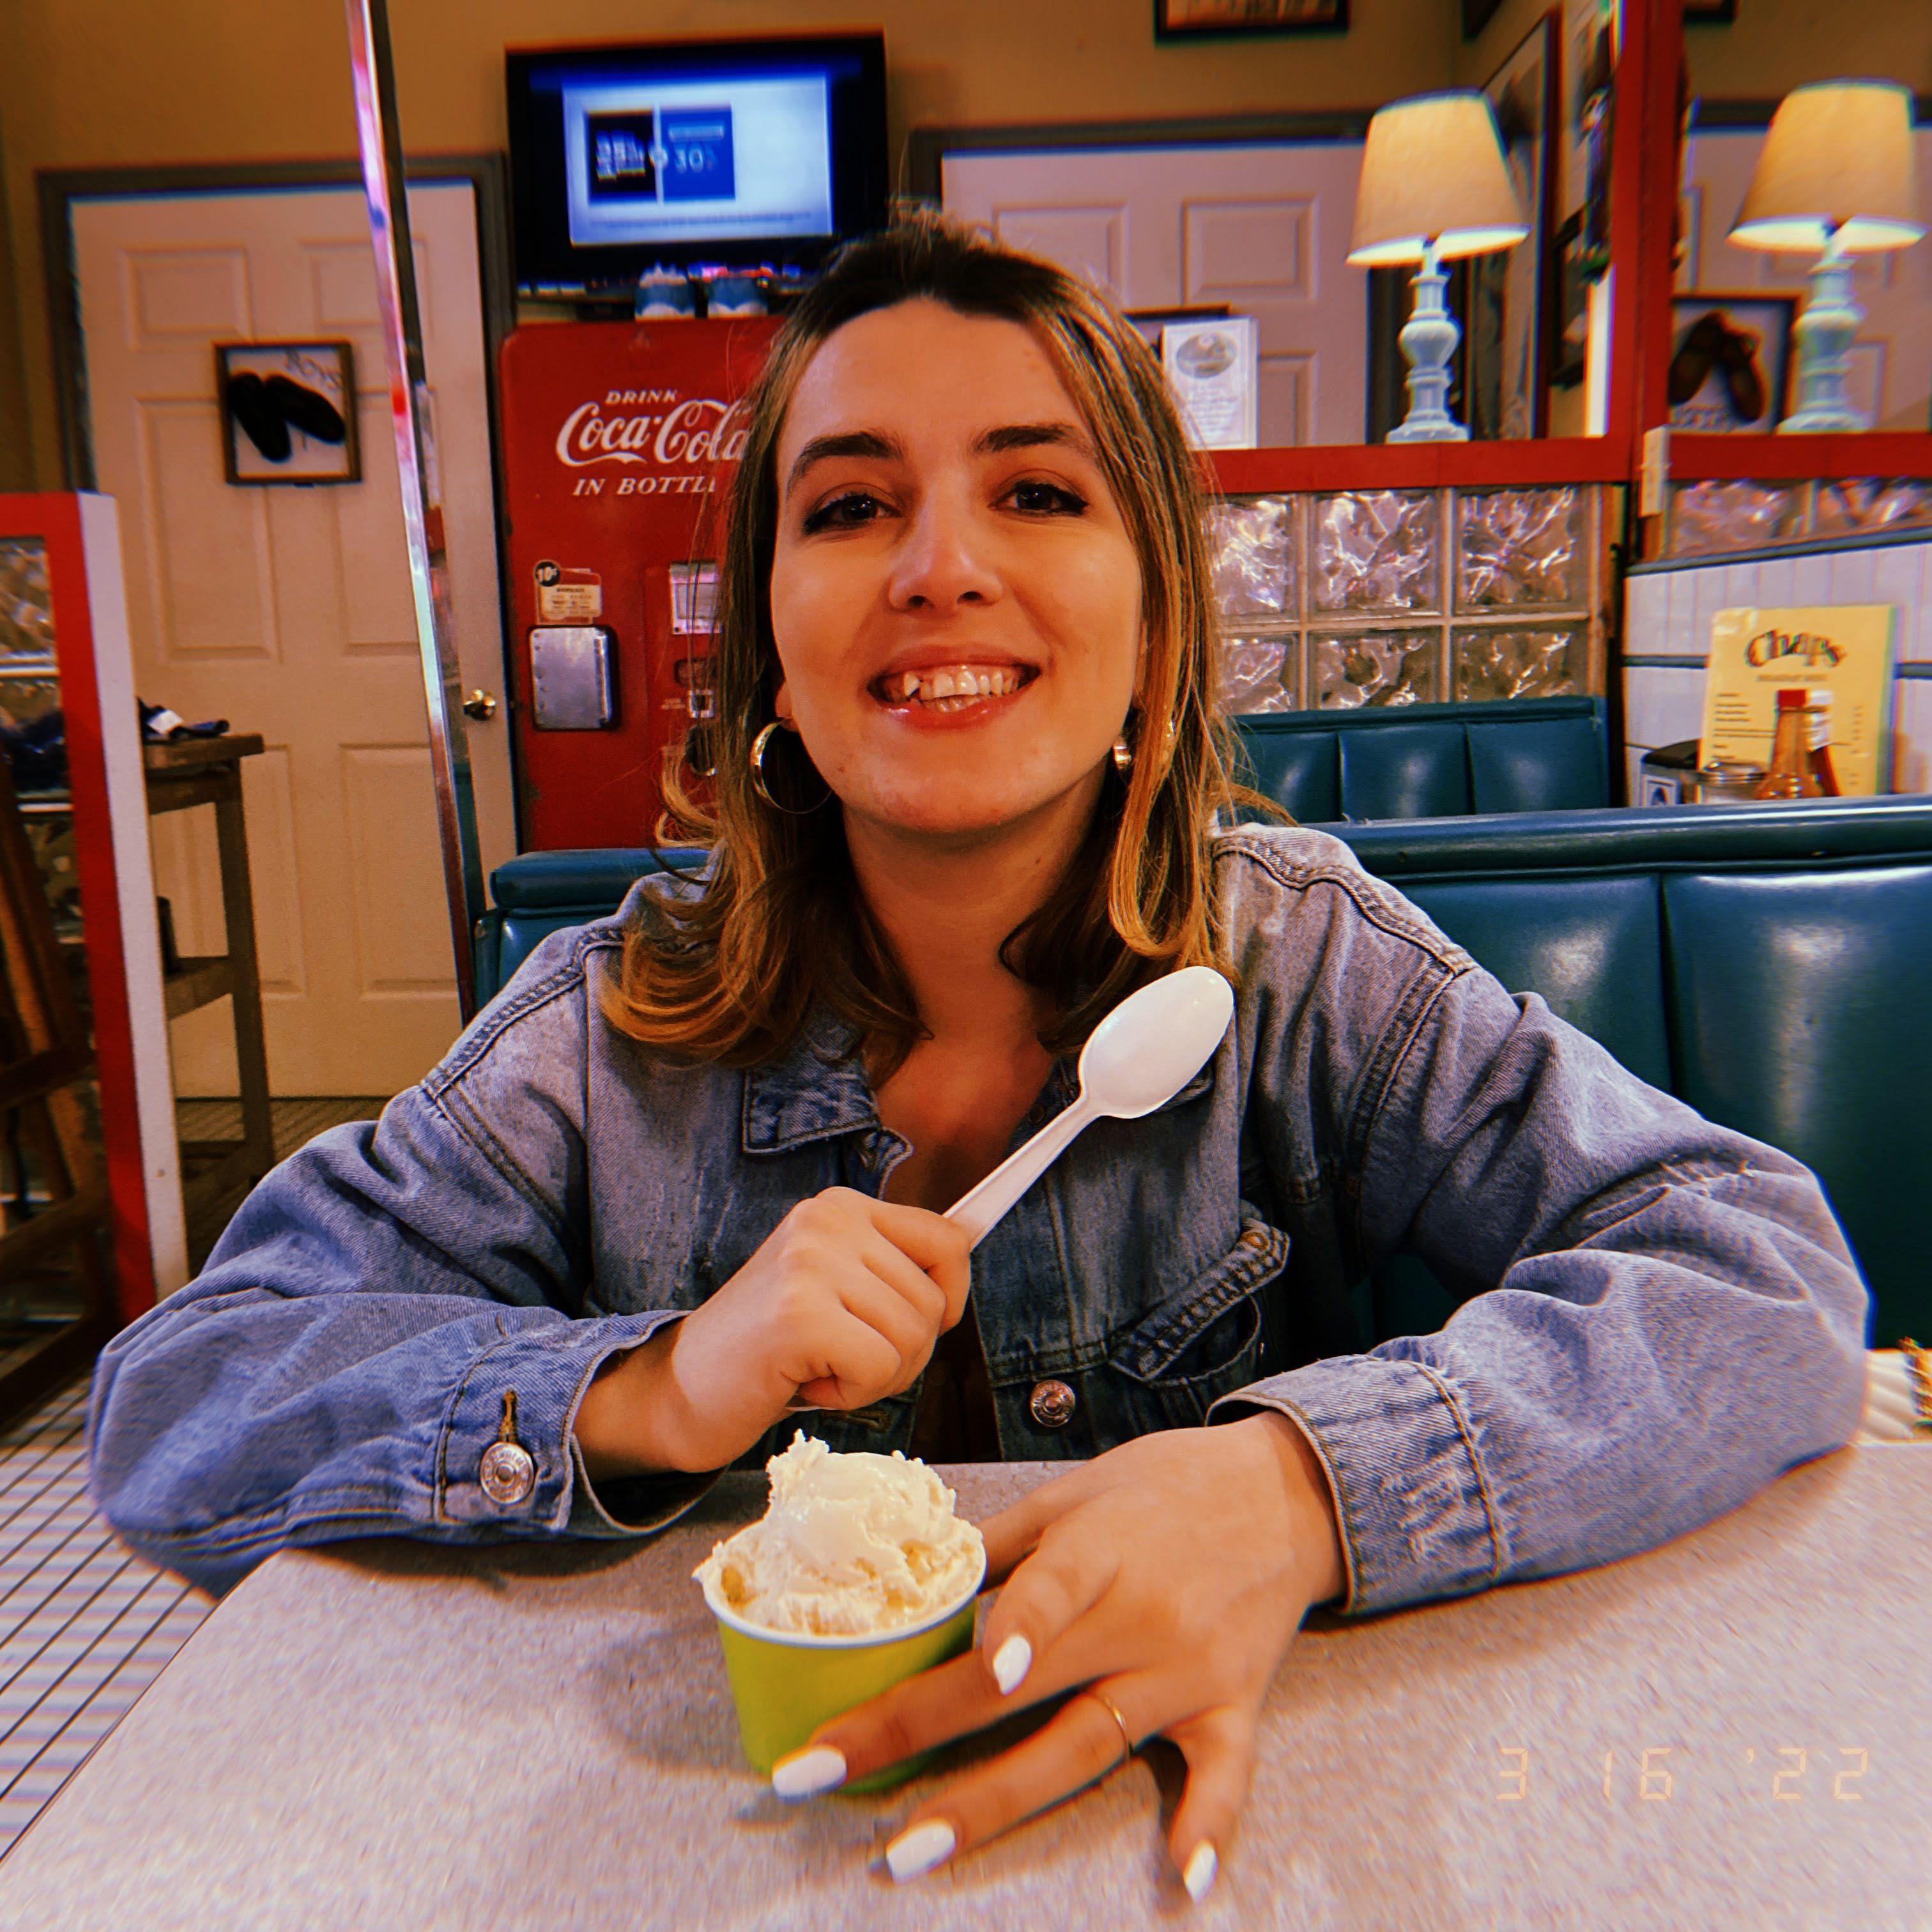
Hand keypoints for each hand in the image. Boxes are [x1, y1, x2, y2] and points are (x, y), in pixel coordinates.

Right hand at [573, 1188, 970, 1476]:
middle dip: (902, 1352)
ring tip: (818, 1367)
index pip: (949, 1239)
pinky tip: (806, 1382)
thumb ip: (894, 1271)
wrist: (681, 1390)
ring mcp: (810, 1262)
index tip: (917, 1328)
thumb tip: (968, 1248)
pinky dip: (853, 1394)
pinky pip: (881, 1366)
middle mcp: (826, 1220)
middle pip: (934, 1301)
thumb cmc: (769, 1351)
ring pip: (914, 1337)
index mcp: (840, 1208)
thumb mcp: (839, 1290)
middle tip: (839, 1360)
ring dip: (875, 1376)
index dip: (951, 1297)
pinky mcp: (798, 1314)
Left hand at [770, 1411, 1346, 1899]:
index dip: (1012, 1634)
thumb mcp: (1076, 1491)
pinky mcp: (1231, 1706)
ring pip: (1084, 1747)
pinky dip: (1210, 1825)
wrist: (1286, 1491)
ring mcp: (1186, 1672)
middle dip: (916, 1735)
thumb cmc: (1168, 1484)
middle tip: (819, 1775)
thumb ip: (997, 1544)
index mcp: (1100, 1552)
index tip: (973, 1674)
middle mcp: (1141, 1618)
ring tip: (916, 1851)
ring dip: (997, 1804)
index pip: (1045, 1596)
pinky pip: (1223, 1774)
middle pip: (1022, 1691)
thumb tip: (911, 1578)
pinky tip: (1186, 1880)